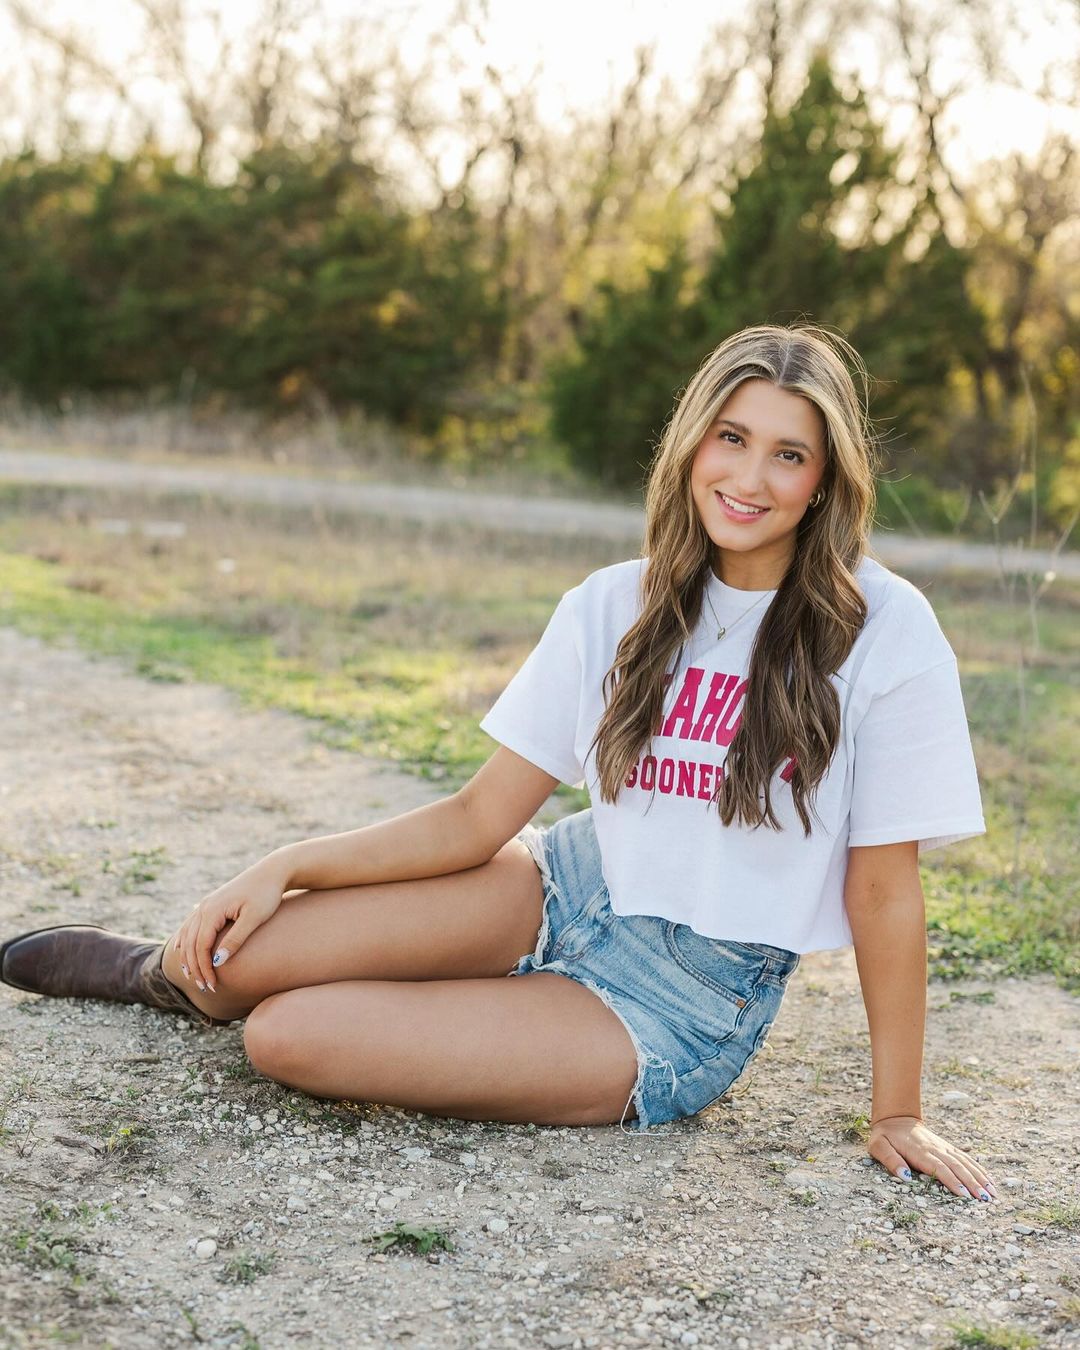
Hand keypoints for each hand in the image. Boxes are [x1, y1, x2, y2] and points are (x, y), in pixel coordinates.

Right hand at [172, 852, 291, 994]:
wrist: (272, 871)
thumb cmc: (266, 894)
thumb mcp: (254, 918)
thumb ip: (235, 939)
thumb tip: (217, 961)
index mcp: (213, 910)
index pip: (201, 946)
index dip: (204, 968)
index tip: (212, 985)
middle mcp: (205, 907)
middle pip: (191, 943)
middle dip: (195, 967)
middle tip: (204, 987)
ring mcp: (206, 904)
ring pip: (188, 934)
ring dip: (187, 956)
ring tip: (190, 975)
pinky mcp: (212, 903)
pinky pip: (191, 924)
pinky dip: (184, 938)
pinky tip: (179, 948)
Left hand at [869, 1115, 997, 1201]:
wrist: (895, 1117)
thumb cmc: (885, 1136)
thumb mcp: (878, 1146)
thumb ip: (890, 1160)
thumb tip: (906, 1177)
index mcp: (920, 1151)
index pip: (939, 1168)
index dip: (952, 1181)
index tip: (965, 1195)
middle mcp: (935, 1149)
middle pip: (957, 1167)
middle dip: (973, 1183)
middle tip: (986, 1199)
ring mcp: (943, 1147)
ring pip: (965, 1162)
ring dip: (980, 1177)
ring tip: (993, 1193)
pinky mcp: (947, 1147)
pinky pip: (965, 1158)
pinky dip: (978, 1168)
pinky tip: (989, 1179)